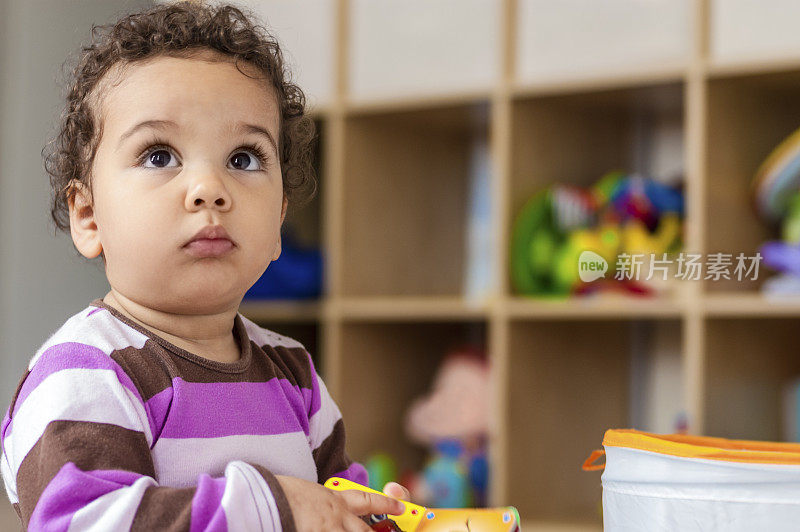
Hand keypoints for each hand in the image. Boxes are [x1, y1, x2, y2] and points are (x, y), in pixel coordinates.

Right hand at [276, 475, 405, 531]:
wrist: (262, 498)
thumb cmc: (276, 493)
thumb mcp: (305, 494)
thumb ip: (320, 505)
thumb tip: (321, 513)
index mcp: (333, 500)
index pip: (368, 500)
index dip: (387, 504)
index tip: (400, 506)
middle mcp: (336, 517)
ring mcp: (328, 531)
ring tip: (340, 530)